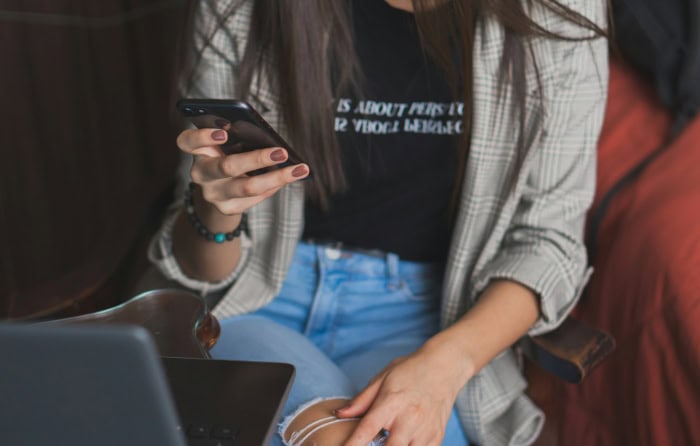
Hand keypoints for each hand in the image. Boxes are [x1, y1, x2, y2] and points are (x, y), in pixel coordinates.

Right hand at [176, 128, 308, 216]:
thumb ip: (238, 138)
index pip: (187, 142)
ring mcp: (213, 194)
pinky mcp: (227, 209)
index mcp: (197, 151)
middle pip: (227, 166)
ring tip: (300, 169)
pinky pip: (256, 197)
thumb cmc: (227, 155)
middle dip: (257, 159)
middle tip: (282, 152)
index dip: (203, 137)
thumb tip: (272, 141)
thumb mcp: (226, 145)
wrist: (218, 190)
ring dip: (277, 177)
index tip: (224, 132)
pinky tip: (289, 177)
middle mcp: (201, 174)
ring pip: (248, 187)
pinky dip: (275, 185)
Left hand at [337, 341, 474, 445]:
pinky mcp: (436, 437)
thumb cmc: (410, 371)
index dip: (353, 444)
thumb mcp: (383, 378)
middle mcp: (409, 419)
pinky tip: (403, 442)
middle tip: (369, 444)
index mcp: (392, 403)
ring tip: (387, 441)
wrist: (444, 367)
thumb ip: (361, 400)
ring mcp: (425, 431)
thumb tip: (339, 414)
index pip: (367, 430)